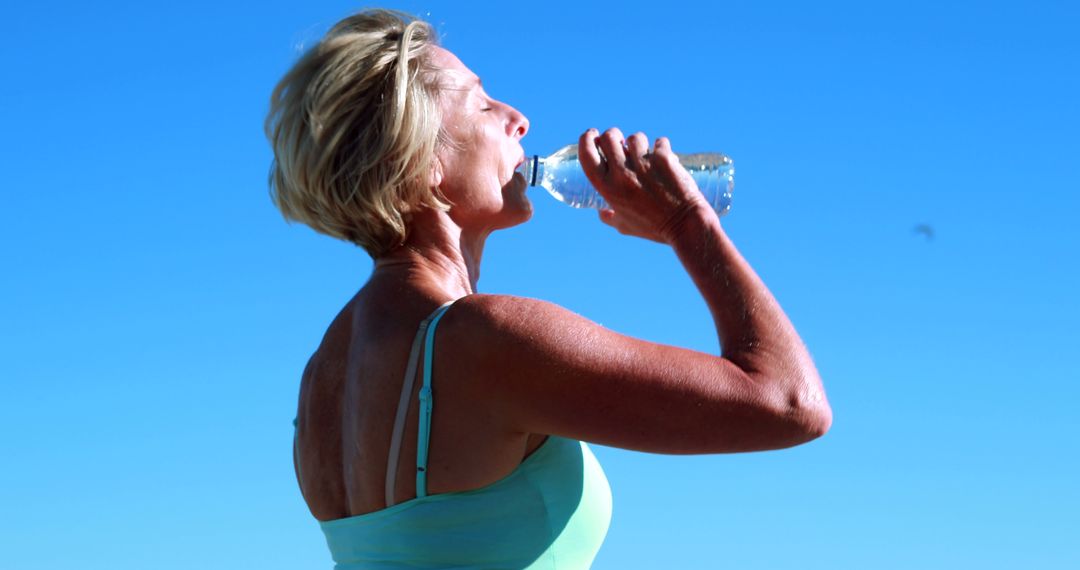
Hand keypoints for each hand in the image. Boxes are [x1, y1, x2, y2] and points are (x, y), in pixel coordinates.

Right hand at [578, 128, 712, 244]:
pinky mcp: (663, 158)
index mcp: (608, 188)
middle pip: (609, 137)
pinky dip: (662, 148)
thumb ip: (609, 218)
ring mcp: (643, 164)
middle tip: (621, 143)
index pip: (587, 154)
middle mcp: (622, 174)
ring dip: (640, 144)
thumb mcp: (625, 226)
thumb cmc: (654, 227)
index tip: (592, 134)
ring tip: (647, 156)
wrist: (685, 225)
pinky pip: (659, 142)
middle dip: (614, 135)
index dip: (586, 139)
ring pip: (635, 137)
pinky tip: (665, 159)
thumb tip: (602, 212)